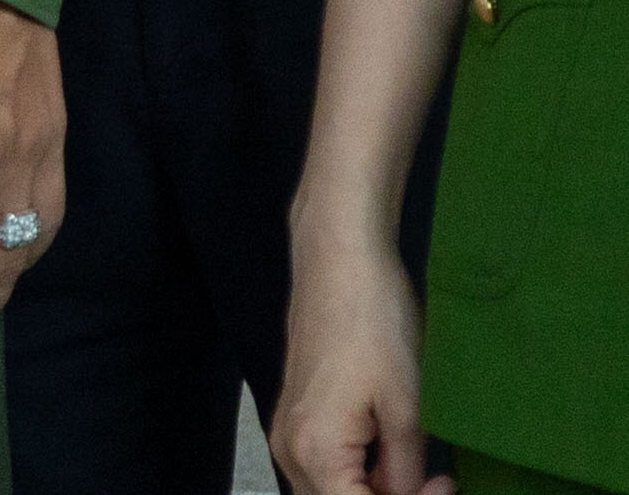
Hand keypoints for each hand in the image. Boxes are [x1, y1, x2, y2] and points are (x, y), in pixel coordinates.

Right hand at [269, 225, 446, 494]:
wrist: (339, 262)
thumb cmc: (372, 322)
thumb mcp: (407, 407)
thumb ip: (407, 470)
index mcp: (315, 451)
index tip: (445, 487)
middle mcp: (290, 447)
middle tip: (439, 483)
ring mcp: (289, 430)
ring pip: (332, 489)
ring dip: (376, 490)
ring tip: (425, 473)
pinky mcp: (299, 415)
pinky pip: (328, 466)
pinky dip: (362, 473)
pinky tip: (398, 456)